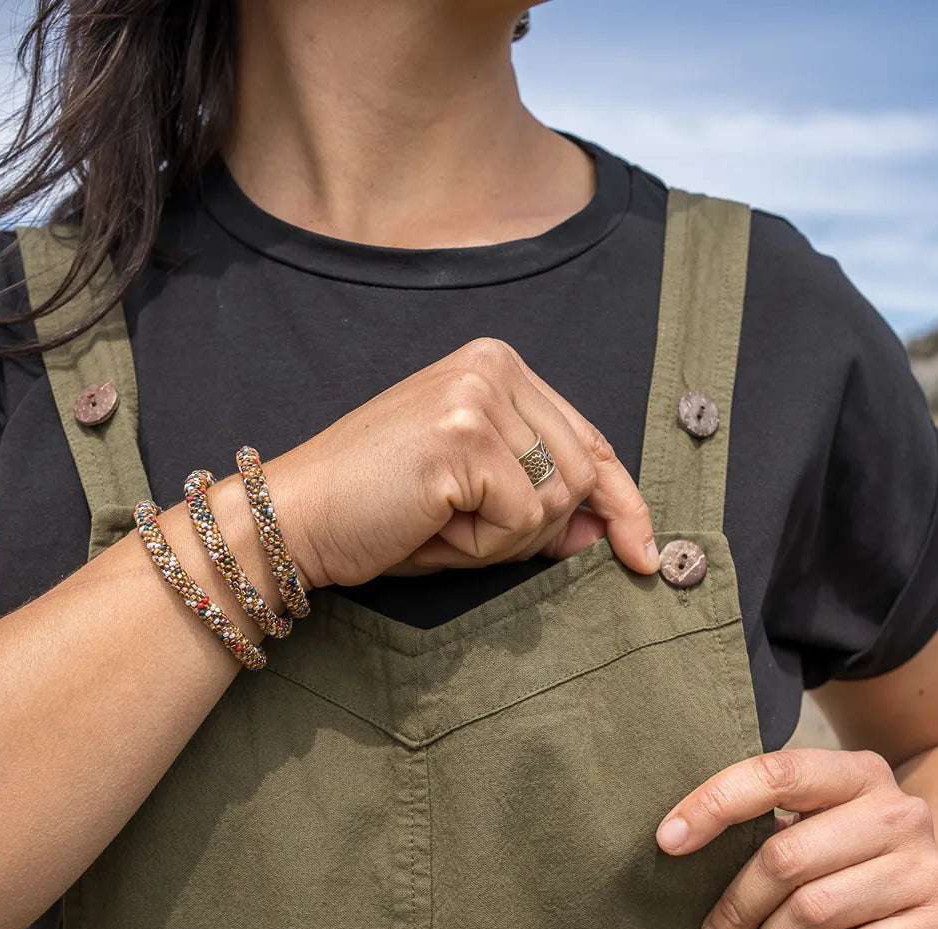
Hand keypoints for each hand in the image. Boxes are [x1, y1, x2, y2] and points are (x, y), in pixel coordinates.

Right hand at [267, 337, 658, 588]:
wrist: (295, 518)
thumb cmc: (378, 513)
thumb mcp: (477, 502)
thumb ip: (546, 505)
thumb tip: (612, 533)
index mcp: (498, 366)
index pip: (589, 438)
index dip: (622, 502)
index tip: (642, 552)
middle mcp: (494, 366)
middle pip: (582, 473)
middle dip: (537, 531)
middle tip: (463, 536)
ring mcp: (479, 395)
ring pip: (557, 500)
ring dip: (504, 540)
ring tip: (439, 525)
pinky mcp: (464, 435)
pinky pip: (522, 519)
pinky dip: (482, 546)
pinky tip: (431, 528)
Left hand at [655, 748, 937, 928]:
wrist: (924, 916)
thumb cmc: (841, 869)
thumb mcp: (809, 830)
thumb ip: (760, 825)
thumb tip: (674, 842)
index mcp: (858, 774)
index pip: (776, 773)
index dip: (713, 805)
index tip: (666, 841)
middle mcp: (900, 813)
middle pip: (785, 856)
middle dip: (736, 905)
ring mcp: (925, 872)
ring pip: (811, 912)